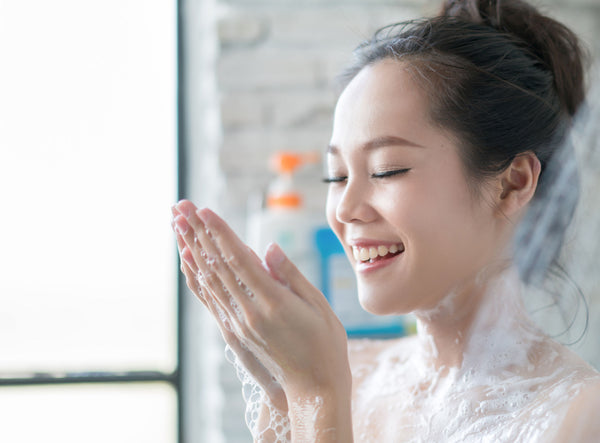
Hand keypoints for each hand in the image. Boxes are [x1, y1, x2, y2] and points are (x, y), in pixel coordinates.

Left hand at [171, 200, 350, 402]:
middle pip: (217, 265)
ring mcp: (239, 323)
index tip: (204, 210)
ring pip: (209, 279)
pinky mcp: (235, 331)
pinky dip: (196, 277)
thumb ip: (291, 275)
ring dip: (192, 249)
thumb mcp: (318, 306)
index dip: (220, 233)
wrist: (313, 388)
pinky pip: (210, 298)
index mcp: (273, 303)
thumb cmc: (325, 344)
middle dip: (198, 232)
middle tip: (182, 206)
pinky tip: (187, 260)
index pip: (239, 259)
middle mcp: (249, 312)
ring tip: (178, 224)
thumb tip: (269, 247)